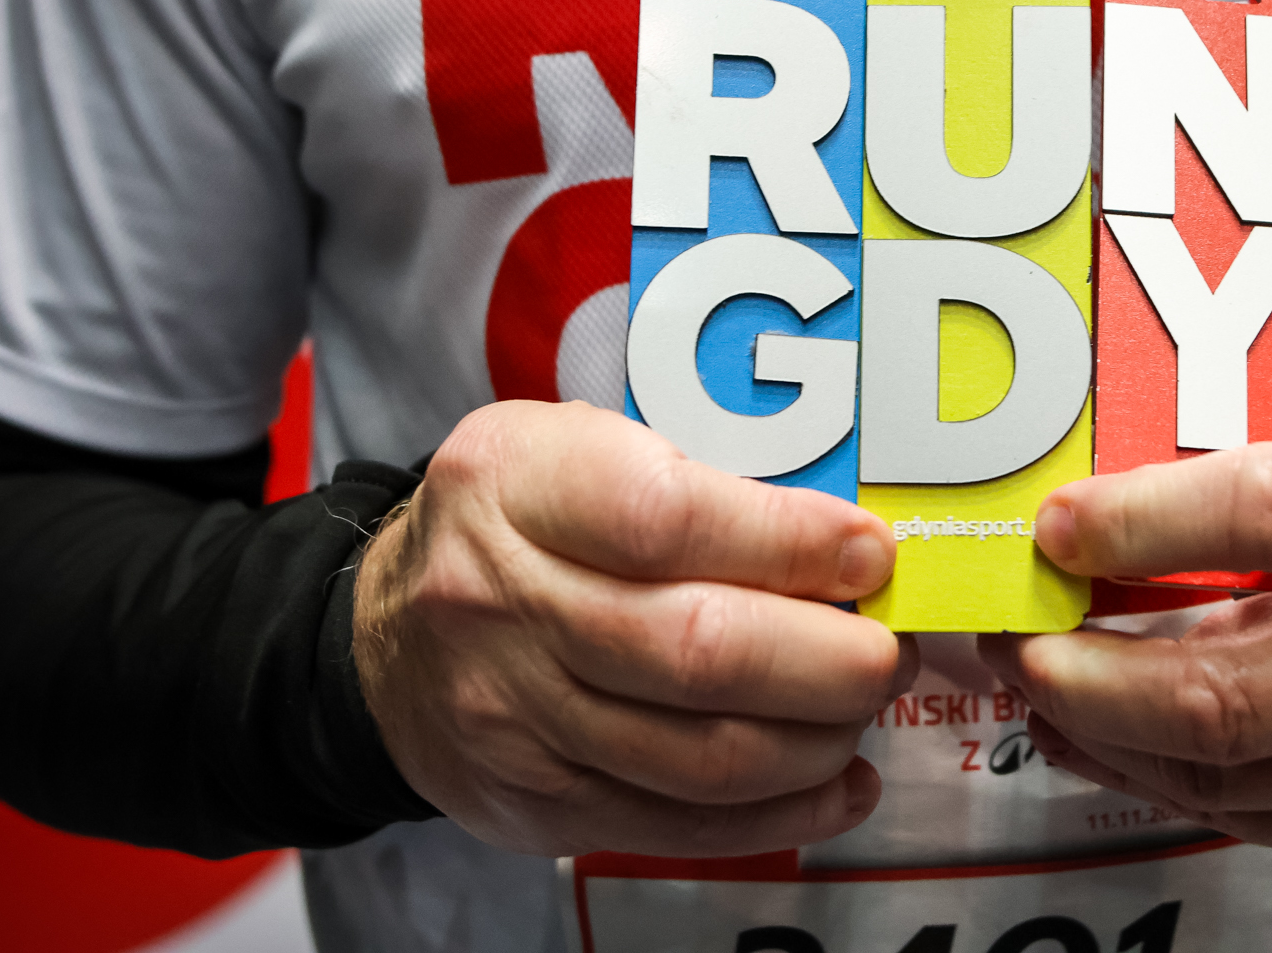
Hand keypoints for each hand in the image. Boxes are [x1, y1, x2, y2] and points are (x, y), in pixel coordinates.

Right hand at [354, 400, 913, 857]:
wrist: (384, 640)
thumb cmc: (516, 523)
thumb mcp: (573, 446)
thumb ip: (693, 471)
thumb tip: (841, 530)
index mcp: (516, 486)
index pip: (665, 519)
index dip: (787, 541)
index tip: (869, 552)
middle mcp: (504, 603)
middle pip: (696, 652)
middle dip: (827, 658)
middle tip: (887, 644)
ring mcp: (517, 716)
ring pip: (702, 755)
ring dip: (818, 737)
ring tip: (865, 700)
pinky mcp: (538, 804)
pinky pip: (682, 824)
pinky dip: (784, 813)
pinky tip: (837, 780)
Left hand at [979, 439, 1271, 870]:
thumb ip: (1221, 497)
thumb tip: (1073, 533)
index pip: (1270, 514)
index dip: (1148, 523)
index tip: (1055, 529)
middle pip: (1229, 693)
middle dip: (1089, 680)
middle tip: (1014, 644)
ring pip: (1222, 773)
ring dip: (1105, 734)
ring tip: (1041, 684)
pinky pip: (1243, 815)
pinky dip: (1154, 775)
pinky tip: (1098, 736)